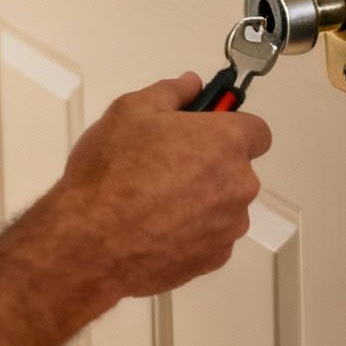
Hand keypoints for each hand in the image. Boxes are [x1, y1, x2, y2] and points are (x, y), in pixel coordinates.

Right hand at [46, 74, 272, 301]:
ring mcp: (229, 226)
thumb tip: (191, 85)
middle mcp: (239, 185)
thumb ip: (170, 92)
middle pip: (238, 170)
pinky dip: (193, 233)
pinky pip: (212, 238)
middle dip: (211, 167)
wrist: (89, 244)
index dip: (230, 129)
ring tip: (155, 203)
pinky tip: (157, 230)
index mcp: (226, 142)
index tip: (204, 133)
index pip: (257, 131)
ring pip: (225, 206)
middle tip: (167, 166)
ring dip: (203, 202)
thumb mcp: (130, 112)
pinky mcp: (214, 259)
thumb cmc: (111, 174)